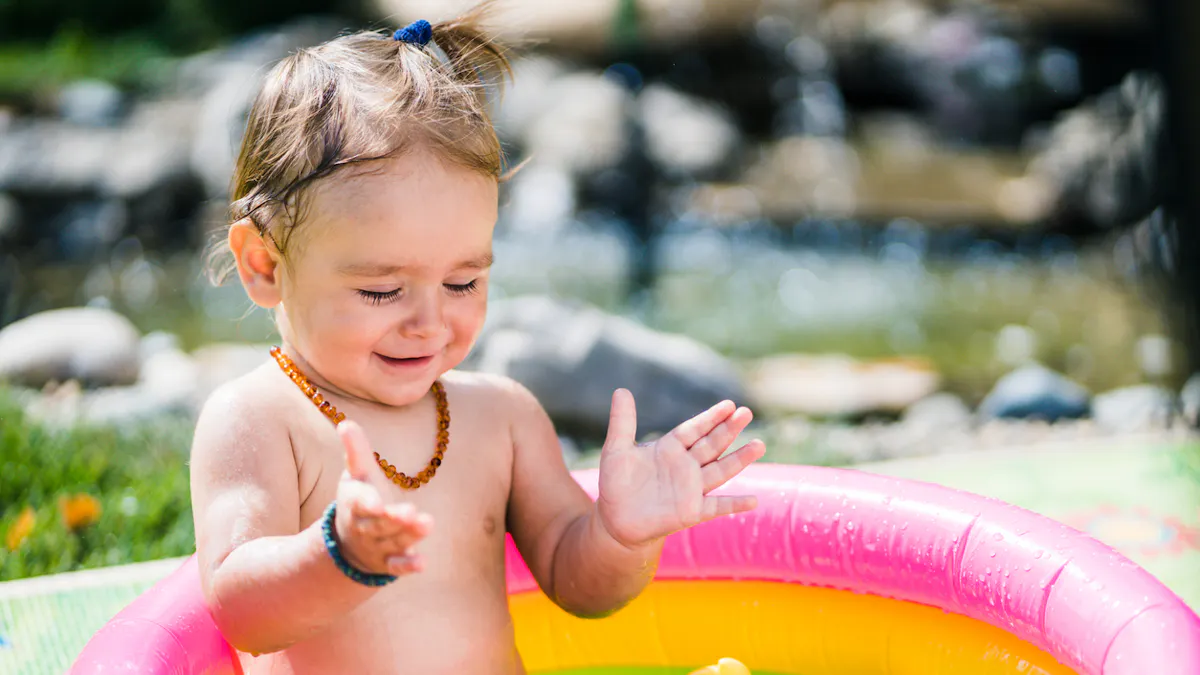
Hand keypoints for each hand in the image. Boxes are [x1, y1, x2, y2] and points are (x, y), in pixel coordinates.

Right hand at [333, 421, 432, 576]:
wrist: (348, 543)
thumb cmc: (359, 498)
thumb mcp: (356, 474)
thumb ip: (355, 451)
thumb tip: (346, 422)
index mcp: (355, 503)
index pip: (359, 503)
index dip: (367, 502)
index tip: (377, 502)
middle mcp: (364, 527)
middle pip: (379, 524)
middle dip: (393, 519)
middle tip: (410, 512)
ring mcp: (376, 547)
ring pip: (392, 542)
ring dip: (408, 536)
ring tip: (426, 524)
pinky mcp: (389, 562)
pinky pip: (397, 566)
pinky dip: (407, 566)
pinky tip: (423, 563)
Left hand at [596, 389, 764, 548]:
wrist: (616, 520)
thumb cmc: (616, 483)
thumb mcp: (617, 450)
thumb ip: (622, 422)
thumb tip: (621, 390)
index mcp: (670, 448)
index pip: (694, 429)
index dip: (710, 418)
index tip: (729, 404)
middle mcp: (686, 466)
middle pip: (712, 445)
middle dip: (728, 429)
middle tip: (746, 413)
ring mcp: (692, 489)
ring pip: (720, 471)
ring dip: (740, 459)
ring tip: (759, 445)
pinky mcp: (692, 511)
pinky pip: (717, 506)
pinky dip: (734, 504)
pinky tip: (754, 501)